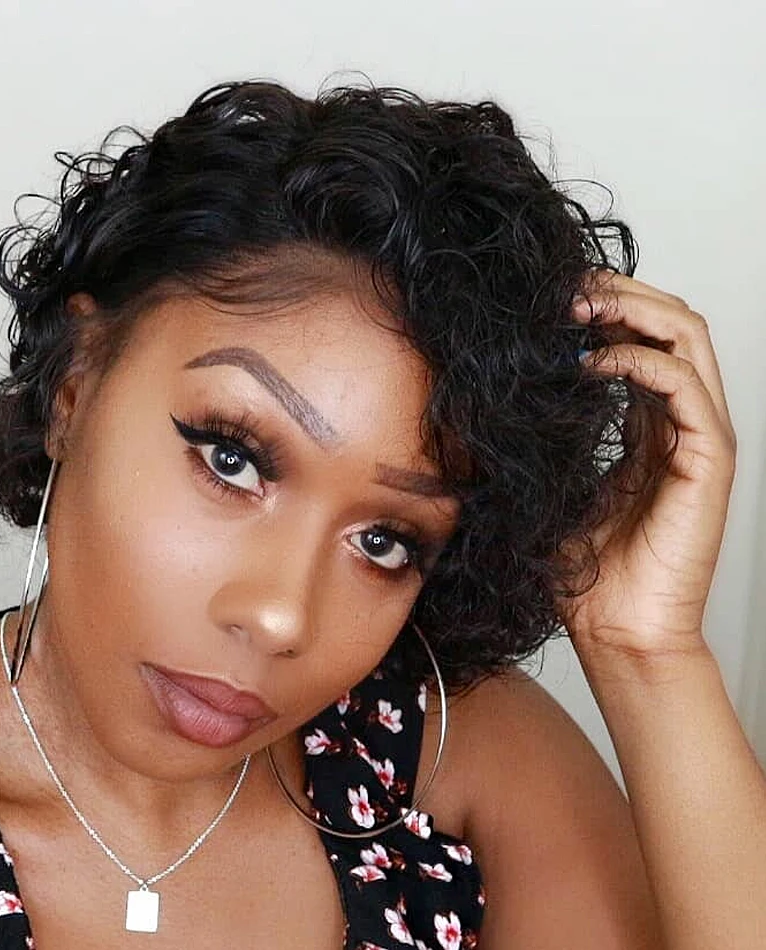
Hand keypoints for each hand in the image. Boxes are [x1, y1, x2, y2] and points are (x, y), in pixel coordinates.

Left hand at [555, 273, 736, 659]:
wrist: (616, 630)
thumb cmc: (588, 571)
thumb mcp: (558, 486)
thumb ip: (555, 438)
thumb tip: (514, 395)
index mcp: (650, 427)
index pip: (643, 340)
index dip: (604, 308)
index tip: (549, 298)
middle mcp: (681, 422)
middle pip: (672, 324)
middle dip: (620, 293)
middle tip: (564, 286)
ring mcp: (702, 438)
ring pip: (688, 339)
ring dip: (633, 310)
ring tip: (578, 307)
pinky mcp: (710, 461)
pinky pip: (685, 388)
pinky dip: (640, 361)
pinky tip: (593, 362)